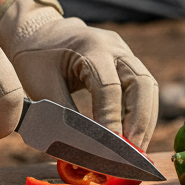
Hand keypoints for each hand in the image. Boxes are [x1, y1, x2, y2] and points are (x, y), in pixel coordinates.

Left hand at [0, 0, 158, 148]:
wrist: (39, 32)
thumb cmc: (35, 59)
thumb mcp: (40, 86)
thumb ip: (61, 116)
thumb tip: (80, 151)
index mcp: (90, 47)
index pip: (109, 87)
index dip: (111, 119)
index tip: (109, 150)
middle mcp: (114, 47)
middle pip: (141, 83)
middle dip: (140, 121)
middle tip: (133, 153)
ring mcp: (124, 52)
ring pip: (148, 87)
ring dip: (145, 120)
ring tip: (136, 150)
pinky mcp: (127, 62)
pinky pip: (143, 89)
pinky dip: (141, 114)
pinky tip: (133, 136)